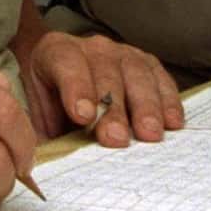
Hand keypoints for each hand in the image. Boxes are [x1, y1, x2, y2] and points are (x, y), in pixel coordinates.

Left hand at [20, 30, 181, 146]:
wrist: (66, 84)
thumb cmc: (52, 105)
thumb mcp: (38, 117)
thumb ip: (43, 135)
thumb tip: (46, 162)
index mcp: (56, 52)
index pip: (66, 63)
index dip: (75, 88)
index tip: (82, 117)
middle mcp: (92, 48)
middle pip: (105, 73)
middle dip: (112, 109)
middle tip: (116, 138)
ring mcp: (123, 53)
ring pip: (137, 75)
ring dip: (145, 107)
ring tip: (149, 135)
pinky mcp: (148, 64)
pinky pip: (161, 79)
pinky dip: (168, 101)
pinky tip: (172, 123)